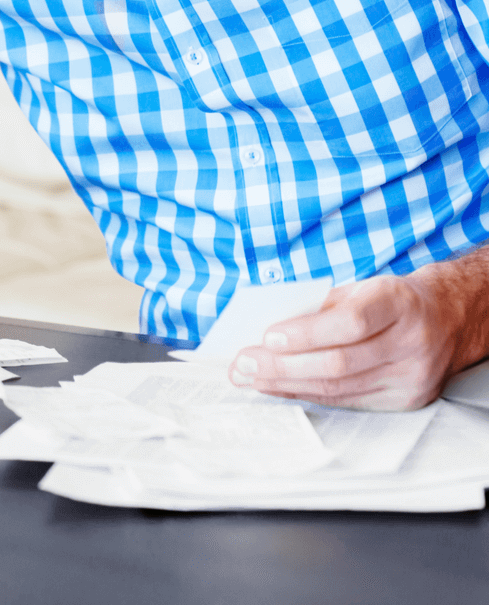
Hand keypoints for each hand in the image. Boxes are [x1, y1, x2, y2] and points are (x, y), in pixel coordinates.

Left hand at [228, 261, 488, 410]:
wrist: (447, 319)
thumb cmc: (390, 299)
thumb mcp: (359, 288)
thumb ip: (319, 306)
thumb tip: (266, 328)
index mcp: (398, 303)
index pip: (350, 322)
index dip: (306, 332)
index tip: (268, 335)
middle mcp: (410, 343)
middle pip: (340, 363)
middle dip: (284, 366)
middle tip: (244, 363)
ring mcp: (411, 377)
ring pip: (340, 388)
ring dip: (287, 384)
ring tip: (251, 377)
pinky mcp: (405, 401)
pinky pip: (348, 402)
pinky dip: (308, 394)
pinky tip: (280, 387)